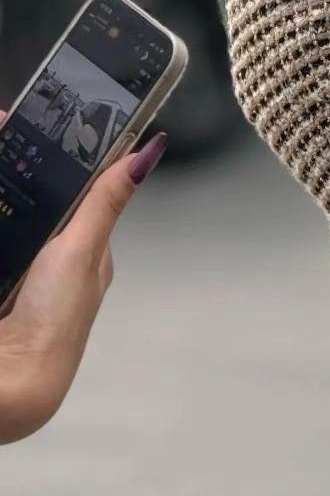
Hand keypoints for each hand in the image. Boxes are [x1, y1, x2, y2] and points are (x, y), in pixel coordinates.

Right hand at [0, 105, 166, 442]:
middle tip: (3, 119)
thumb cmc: (55, 322)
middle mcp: (49, 251)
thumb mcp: (80, 251)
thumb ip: (104, 201)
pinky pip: (2, 228)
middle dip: (15, 158)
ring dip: (3, 180)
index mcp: (82, 243)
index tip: (28, 113)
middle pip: (33, 192)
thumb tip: (149, 149)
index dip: (52, 146)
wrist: (10, 382)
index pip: (70, 180)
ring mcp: (17, 262)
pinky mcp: (1, 268)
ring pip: (11, 209)